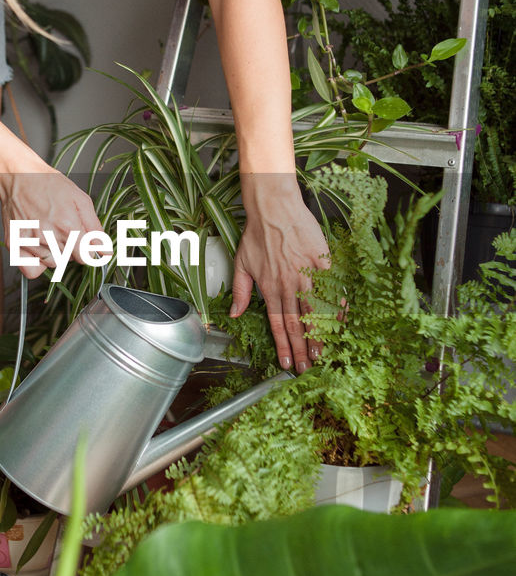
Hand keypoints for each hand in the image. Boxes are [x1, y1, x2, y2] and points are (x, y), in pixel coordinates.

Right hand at [0, 167, 107, 280]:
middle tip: (60, 229)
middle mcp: (48, 236)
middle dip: (69, 248)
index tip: (81, 241)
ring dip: (53, 253)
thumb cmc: (48, 184)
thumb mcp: (80, 199)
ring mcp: (29, 242)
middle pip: (69, 260)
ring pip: (51, 264)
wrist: (18, 176)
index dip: (86, 250)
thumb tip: (105, 251)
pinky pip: (31, 270)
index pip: (85, 257)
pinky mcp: (14, 245)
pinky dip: (35, 263)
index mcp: (67, 226)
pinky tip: (36, 246)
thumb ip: (94, 227)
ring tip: (47, 232)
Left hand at [230, 174, 329, 371]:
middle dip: (302, 349)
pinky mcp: (322, 262)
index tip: (287, 363)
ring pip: (314, 312)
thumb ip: (240, 291)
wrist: (274, 207)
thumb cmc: (257, 233)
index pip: (278, 325)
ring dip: (319, 335)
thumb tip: (235, 313)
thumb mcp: (241, 263)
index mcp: (270, 288)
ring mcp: (307, 274)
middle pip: (297, 324)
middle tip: (308, 368)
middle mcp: (289, 286)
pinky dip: (336, 306)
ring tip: (323, 354)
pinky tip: (341, 322)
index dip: (283, 346)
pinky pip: (331, 288)